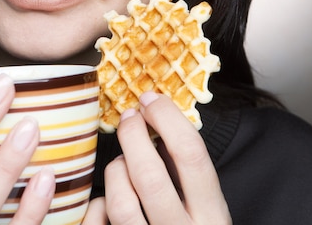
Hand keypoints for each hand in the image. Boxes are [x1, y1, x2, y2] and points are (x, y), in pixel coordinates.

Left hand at [86, 92, 231, 224]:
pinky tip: (106, 195)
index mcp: (213, 215)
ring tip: (120, 160)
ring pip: (121, 203)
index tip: (152, 100)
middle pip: (151, 175)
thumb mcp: (206, 209)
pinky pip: (104, 223)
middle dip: (133, 137)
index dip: (168, 120)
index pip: (192, 155)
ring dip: (115, 170)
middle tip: (129, 117)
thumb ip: (189, 175)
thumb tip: (158, 121)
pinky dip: (99, 204)